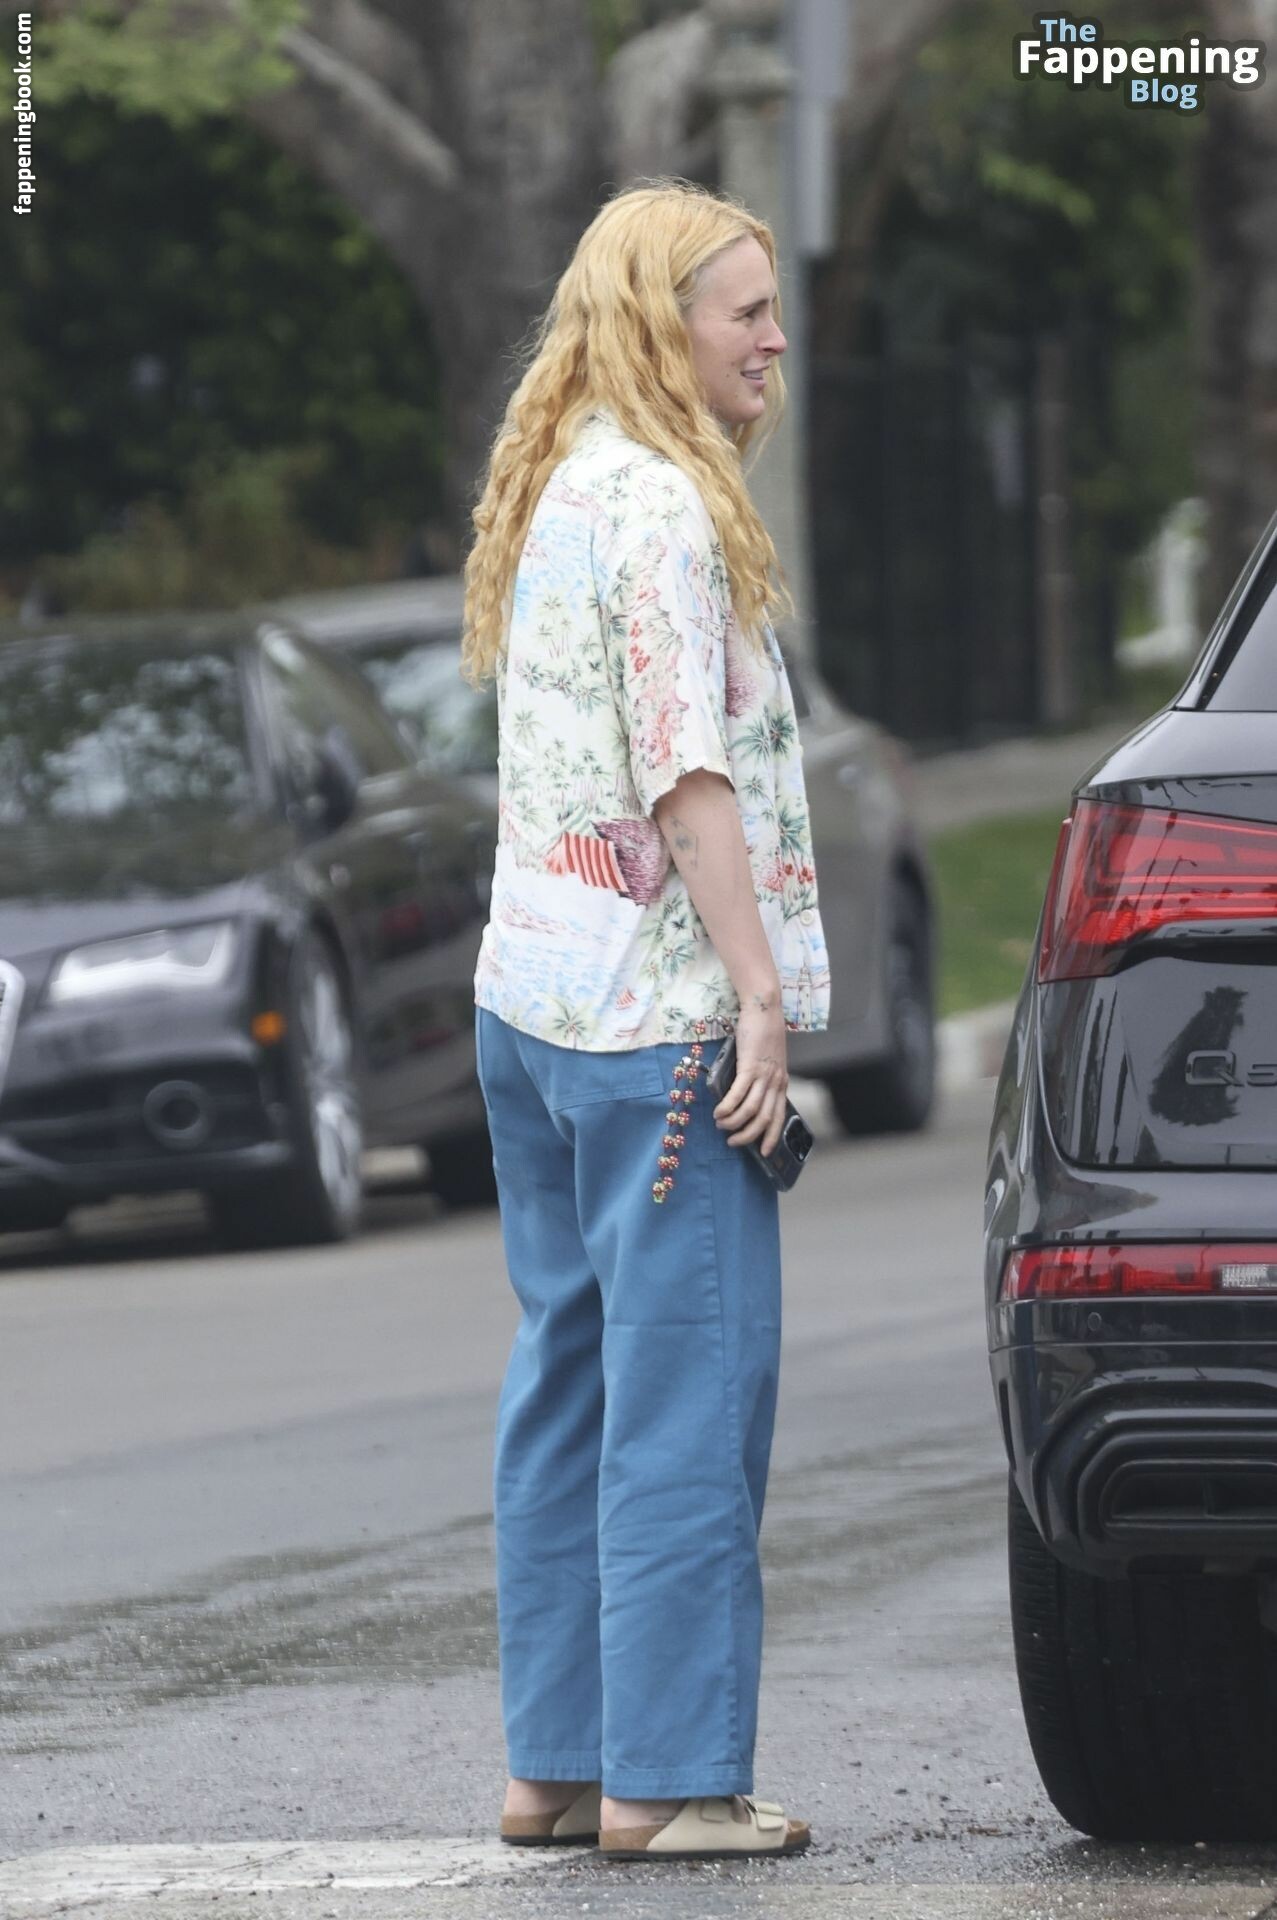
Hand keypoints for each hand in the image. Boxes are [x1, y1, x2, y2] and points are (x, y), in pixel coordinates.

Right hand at [713, 986, 788, 1157]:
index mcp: (781, 1082)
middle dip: (748, 1135)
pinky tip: (718, 1112)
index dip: (771, 1136)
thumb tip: (746, 1093)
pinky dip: (727, 1107)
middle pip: (764, 1119)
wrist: (764, 1009)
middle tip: (732, 1141)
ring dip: (734, 1123)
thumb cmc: (763, 1031)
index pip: (779, 1117)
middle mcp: (775, 1082)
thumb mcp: (768, 1059)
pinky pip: (738, 1095)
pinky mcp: (750, 1067)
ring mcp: (764, 1075)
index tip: (764, 1152)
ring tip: (721, 1124)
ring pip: (751, 1111)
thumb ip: (762, 1076)